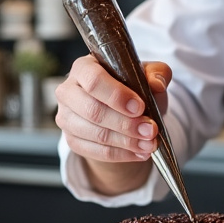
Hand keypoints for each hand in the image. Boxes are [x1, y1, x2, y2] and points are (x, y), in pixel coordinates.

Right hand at [54, 56, 170, 184]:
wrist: (123, 112)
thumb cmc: (132, 88)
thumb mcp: (148, 75)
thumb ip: (157, 72)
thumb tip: (156, 84)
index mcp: (84, 68)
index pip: (94, 80)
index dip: (117, 96)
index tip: (140, 107)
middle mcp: (68, 91)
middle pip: (92, 110)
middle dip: (125, 124)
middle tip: (150, 130)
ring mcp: (66, 117)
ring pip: (95, 134)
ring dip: (126, 142)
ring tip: (150, 144)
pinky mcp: (71, 140)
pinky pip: (95, 152)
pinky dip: (121, 154)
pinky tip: (140, 152)